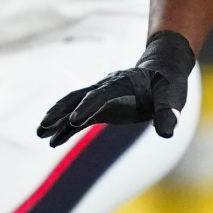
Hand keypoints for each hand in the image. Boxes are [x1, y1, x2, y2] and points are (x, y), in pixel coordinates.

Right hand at [38, 30, 195, 144]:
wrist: (162, 72)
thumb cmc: (168, 84)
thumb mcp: (172, 97)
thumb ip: (167, 112)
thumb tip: (168, 132)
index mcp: (121, 84)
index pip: (100, 96)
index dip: (88, 107)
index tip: (75, 121)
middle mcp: (106, 88)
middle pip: (78, 99)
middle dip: (61, 113)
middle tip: (44, 127)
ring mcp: (101, 97)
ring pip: (73, 106)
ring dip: (57, 119)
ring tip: (40, 133)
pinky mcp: (101, 107)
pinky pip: (79, 117)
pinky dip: (66, 128)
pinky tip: (53, 141)